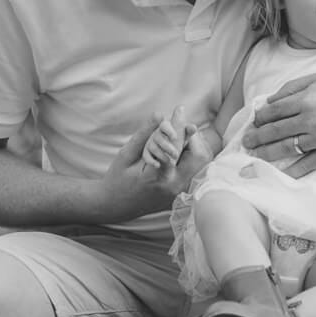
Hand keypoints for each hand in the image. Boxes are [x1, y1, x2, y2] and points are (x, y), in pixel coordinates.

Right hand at [89, 107, 210, 221]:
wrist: (115, 207)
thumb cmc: (117, 179)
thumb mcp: (126, 154)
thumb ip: (144, 135)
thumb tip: (159, 114)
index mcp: (159, 176)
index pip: (178, 146)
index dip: (180, 126)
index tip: (180, 109)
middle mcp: (174, 186)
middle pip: (199, 156)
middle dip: (193, 136)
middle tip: (183, 124)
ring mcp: (179, 192)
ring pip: (200, 163)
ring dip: (193, 145)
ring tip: (181, 135)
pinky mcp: (181, 193)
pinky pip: (194, 170)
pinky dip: (190, 156)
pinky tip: (180, 148)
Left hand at [243, 72, 315, 177]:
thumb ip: (294, 86)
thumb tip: (272, 99)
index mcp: (306, 98)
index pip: (273, 110)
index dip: (260, 117)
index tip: (254, 120)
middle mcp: (309, 119)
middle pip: (275, 130)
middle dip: (257, 136)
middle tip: (246, 141)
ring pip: (285, 148)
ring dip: (266, 153)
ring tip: (254, 155)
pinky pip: (306, 165)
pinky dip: (291, 171)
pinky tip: (279, 174)